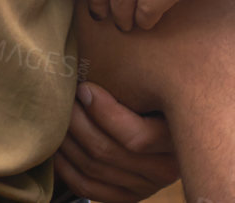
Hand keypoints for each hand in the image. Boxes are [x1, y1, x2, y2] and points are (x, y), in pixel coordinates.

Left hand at [53, 82, 178, 202]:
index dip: (102, 111)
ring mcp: (145, 187)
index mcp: (177, 139)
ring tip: (57, 115)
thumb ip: (137, 79)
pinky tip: (57, 145)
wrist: (166, 123)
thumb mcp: (157, 84)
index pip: (136, 137)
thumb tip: (103, 47)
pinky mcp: (127, 197)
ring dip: (66, 139)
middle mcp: (165, 169)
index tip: (85, 87)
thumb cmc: (155, 92)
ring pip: (93, 167)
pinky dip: (65, 166)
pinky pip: (87, 188)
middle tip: (63, 97)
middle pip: (106, 150)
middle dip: (76, 121)